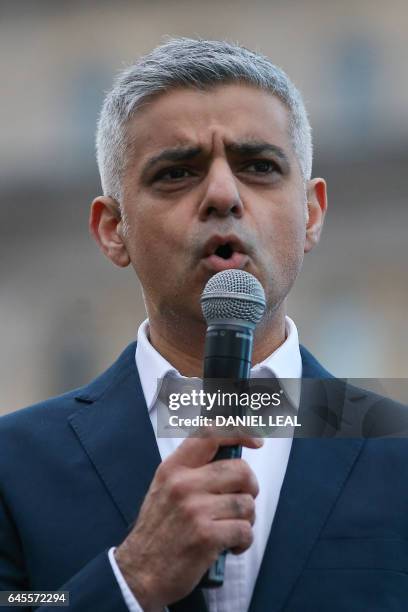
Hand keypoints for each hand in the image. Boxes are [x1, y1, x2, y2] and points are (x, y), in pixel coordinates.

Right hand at [115, 434, 262, 610]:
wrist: (138, 573)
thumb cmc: (158, 531)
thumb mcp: (166, 488)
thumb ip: (194, 470)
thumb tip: (233, 457)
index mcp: (173, 468)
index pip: (211, 434)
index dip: (240, 432)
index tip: (257, 441)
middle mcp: (183, 483)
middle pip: (240, 470)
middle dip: (250, 488)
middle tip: (241, 502)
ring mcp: (194, 509)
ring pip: (246, 503)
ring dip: (246, 519)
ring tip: (230, 528)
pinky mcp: (206, 536)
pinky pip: (245, 531)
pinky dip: (243, 541)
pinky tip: (230, 547)